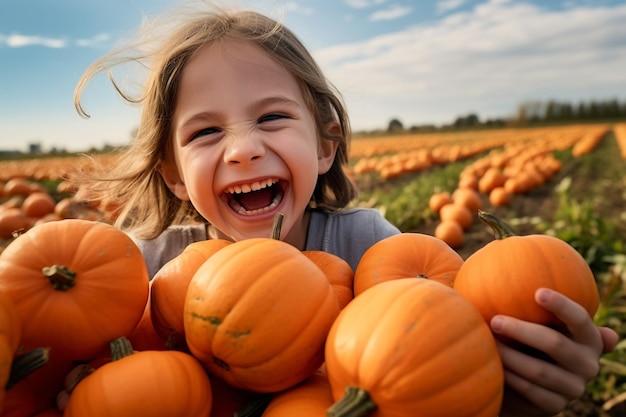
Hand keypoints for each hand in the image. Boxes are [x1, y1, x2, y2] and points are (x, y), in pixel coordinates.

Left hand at [491, 288, 618, 416]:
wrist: (523, 381)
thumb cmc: (527, 337)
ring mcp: (574, 387)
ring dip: (510, 355)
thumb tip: (506, 254)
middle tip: (495, 320)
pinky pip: (529, 390)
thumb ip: (530, 301)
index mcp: (588, 337)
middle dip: (522, 330)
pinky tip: (492, 362)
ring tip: (488, 340)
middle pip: (555, 343)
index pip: (580, 319)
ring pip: (539, 370)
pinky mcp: (556, 406)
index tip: (537, 292)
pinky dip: (509, 375)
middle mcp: (587, 363)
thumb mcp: (533, 320)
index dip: (562, 306)